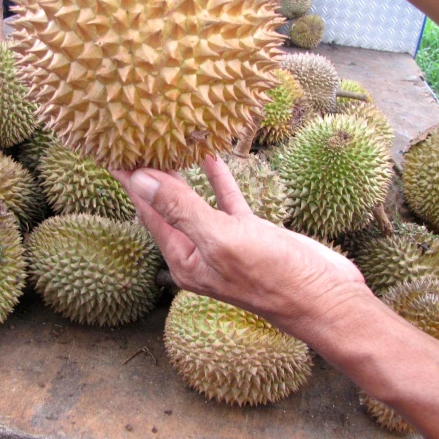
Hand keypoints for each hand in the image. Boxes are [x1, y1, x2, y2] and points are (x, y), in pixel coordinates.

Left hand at [112, 156, 367, 337]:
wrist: (324, 297)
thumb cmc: (273, 277)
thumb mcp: (221, 240)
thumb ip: (181, 209)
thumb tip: (140, 181)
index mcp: (184, 258)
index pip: (148, 212)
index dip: (130, 182)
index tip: (113, 153)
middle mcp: (199, 250)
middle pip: (166, 204)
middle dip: (149, 174)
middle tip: (133, 140)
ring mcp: (224, 240)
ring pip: (194, 199)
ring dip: (181, 173)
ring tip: (164, 144)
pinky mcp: (248, 231)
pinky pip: (225, 198)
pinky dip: (216, 177)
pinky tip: (209, 155)